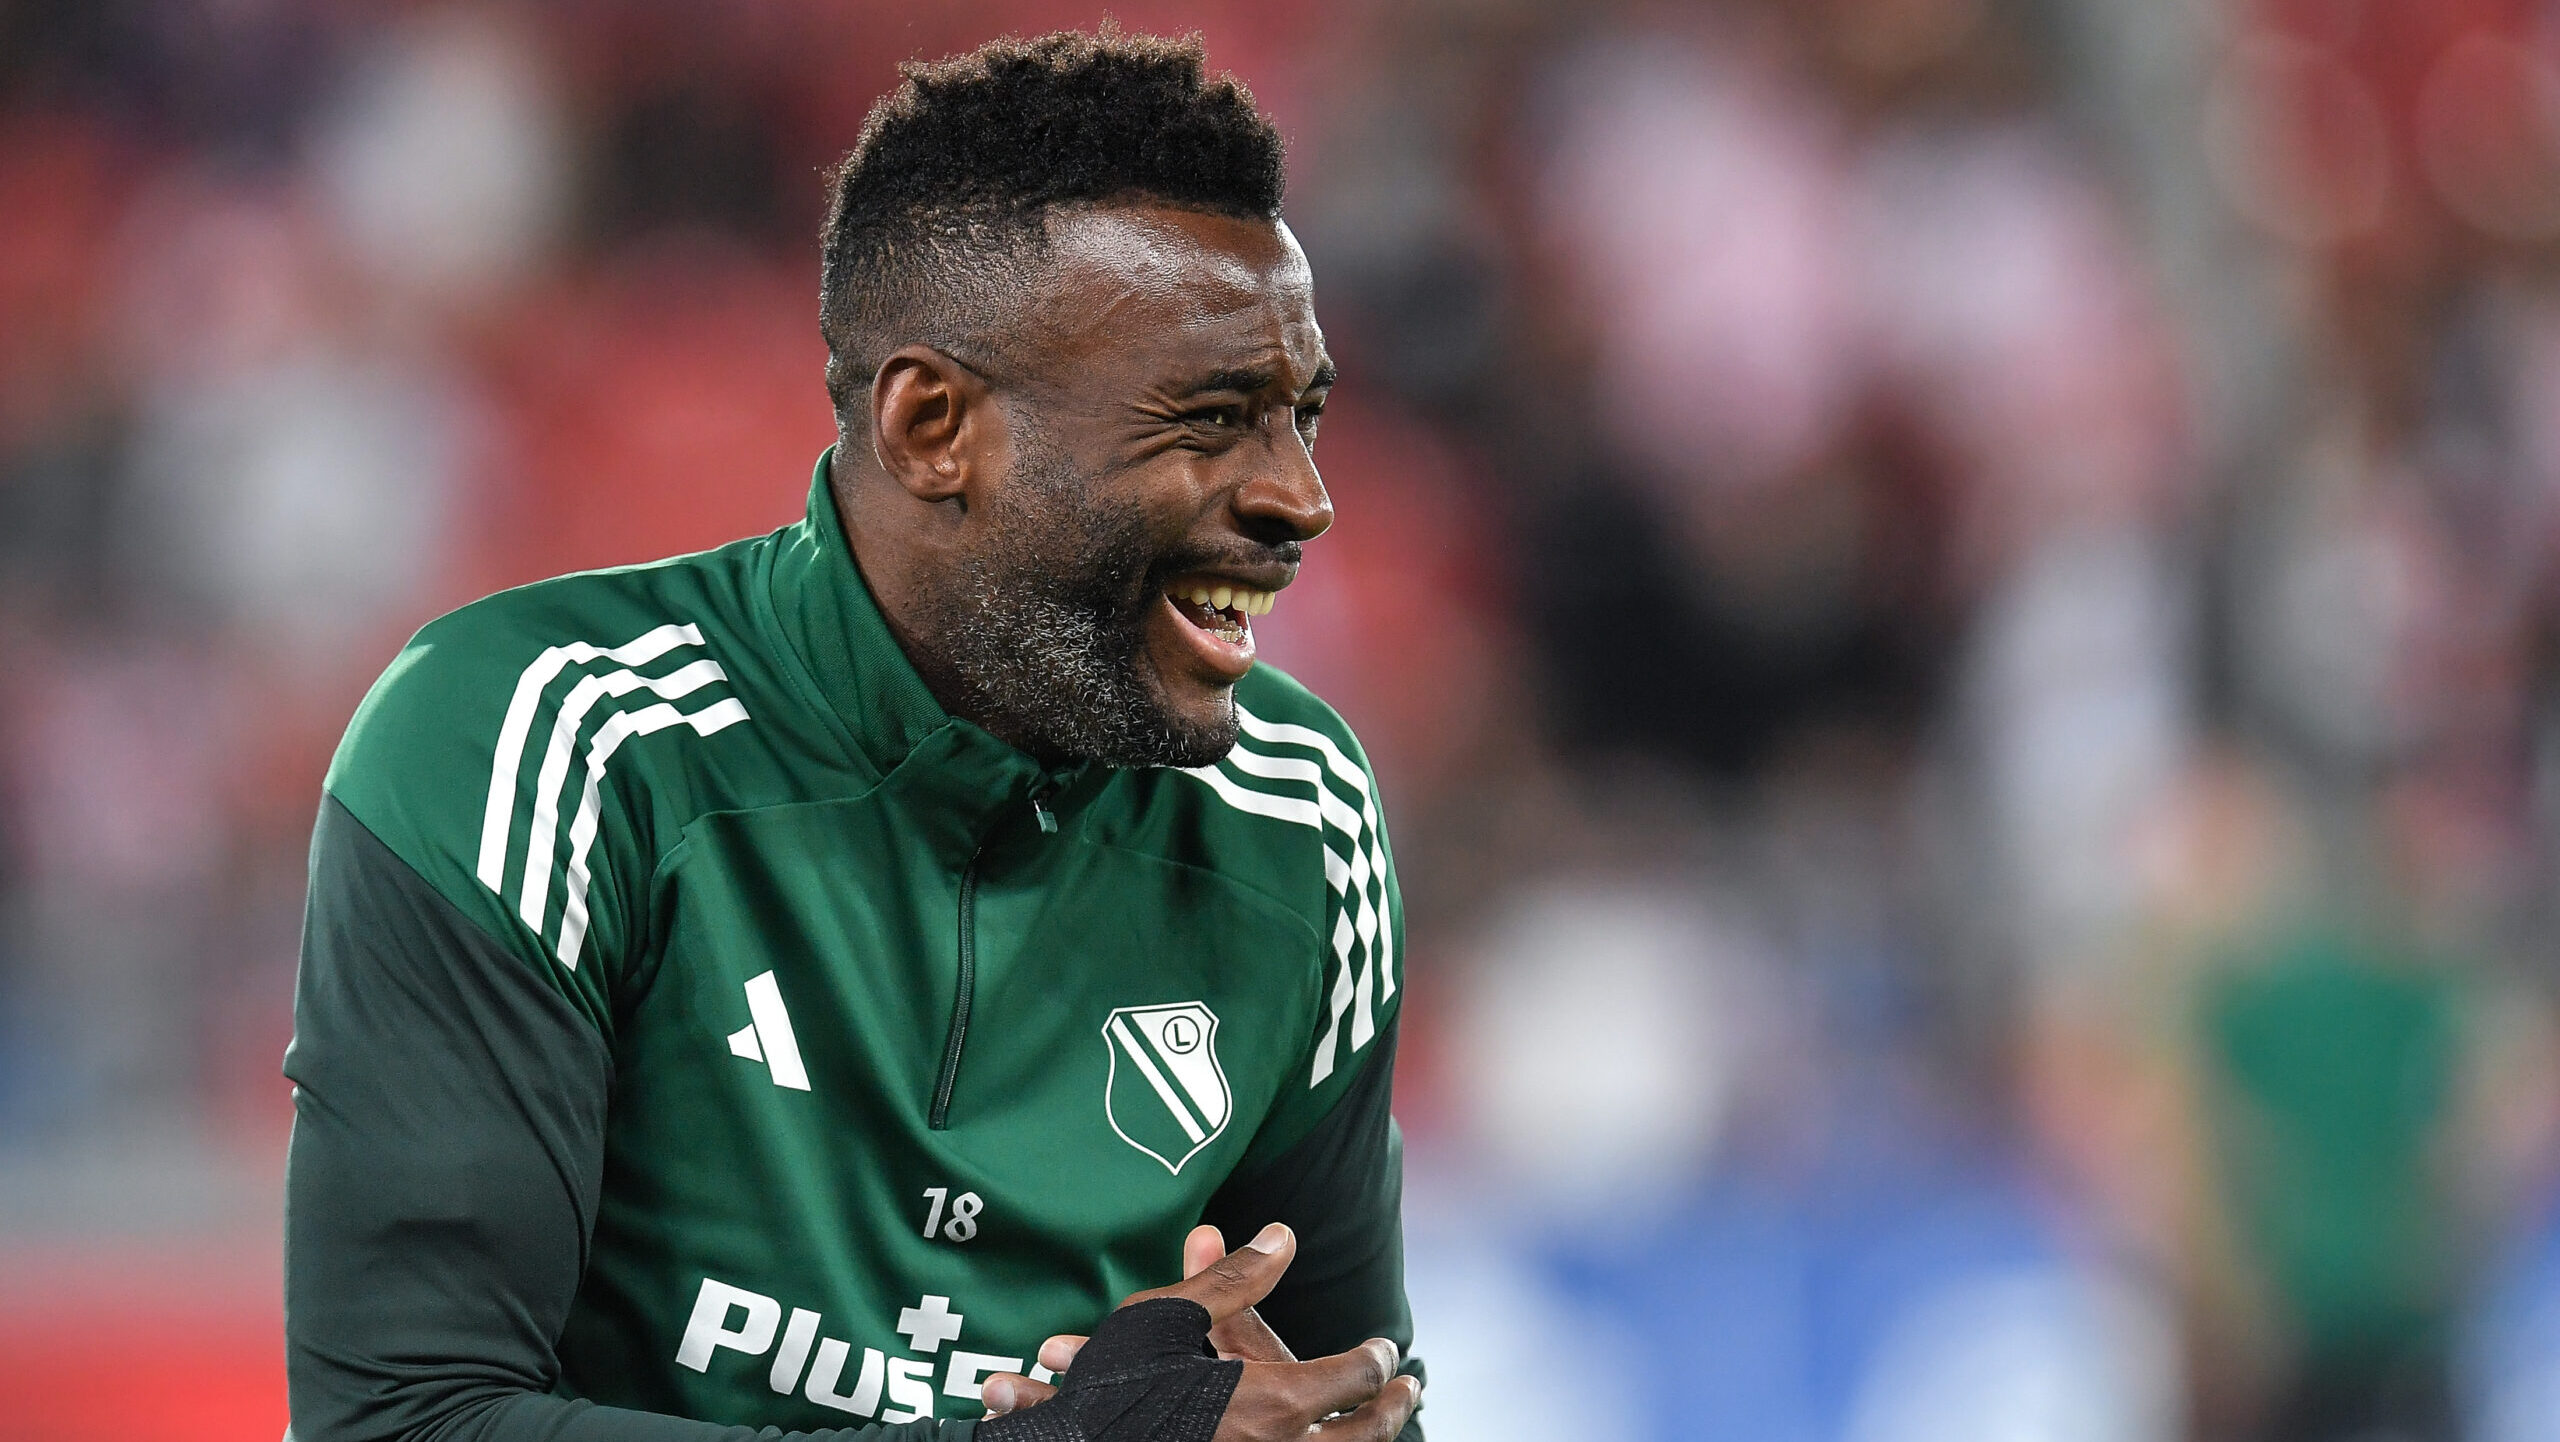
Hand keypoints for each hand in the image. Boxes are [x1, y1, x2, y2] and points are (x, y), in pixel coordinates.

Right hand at [980, 1223, 1419, 1439]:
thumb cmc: (1111, 1394)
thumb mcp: (1165, 1321)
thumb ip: (1233, 1280)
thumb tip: (1282, 1235)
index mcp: (1275, 1405)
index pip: (1355, 1378)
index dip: (1376, 1360)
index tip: (1384, 1351)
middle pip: (1365, 1439)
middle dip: (1390, 1413)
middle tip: (1408, 1392)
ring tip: (1376, 1427)